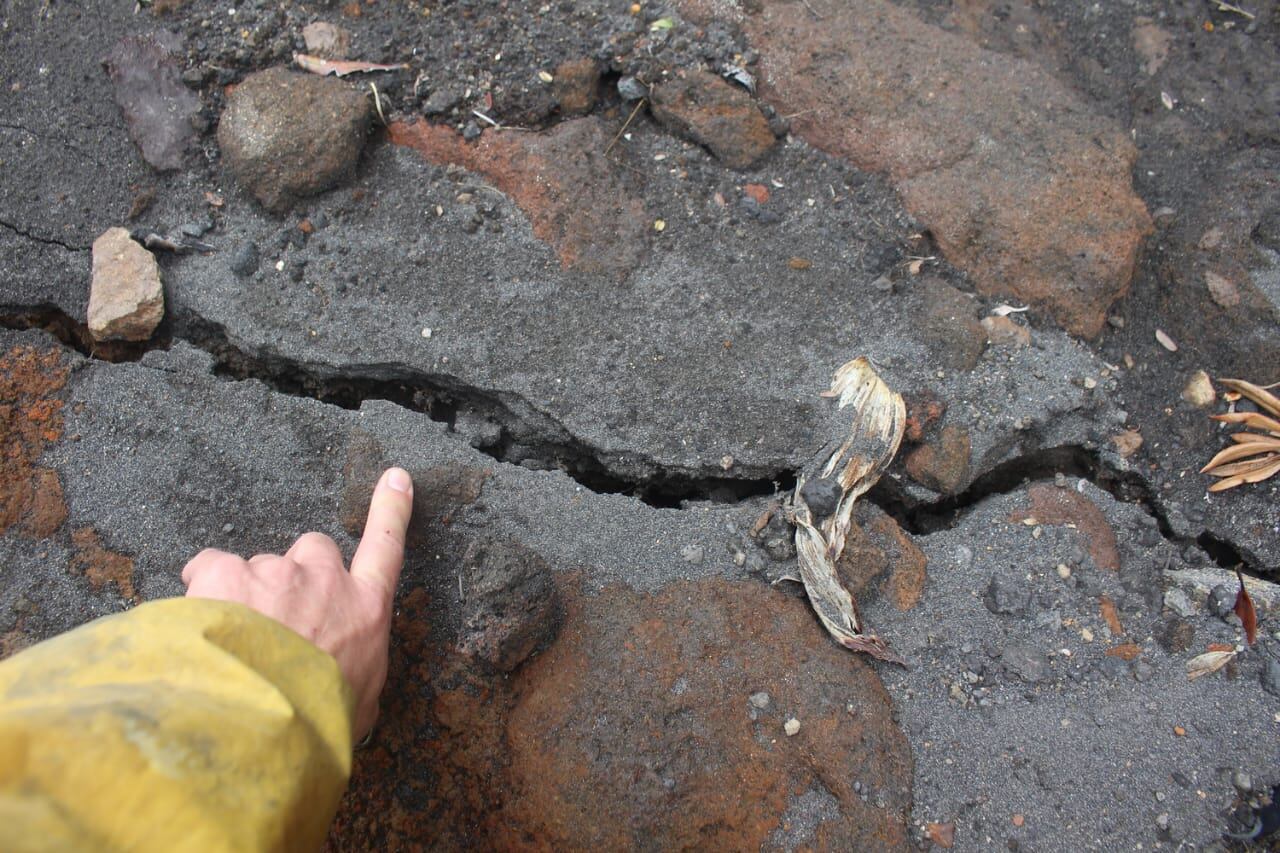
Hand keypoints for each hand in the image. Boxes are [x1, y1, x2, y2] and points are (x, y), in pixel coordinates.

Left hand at [181, 467, 413, 738]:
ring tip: (227, 640)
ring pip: (257, 566)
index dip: (391, 510)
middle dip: (295, 573)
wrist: (266, 724)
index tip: (395, 479)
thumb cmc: (317, 722)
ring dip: (245, 591)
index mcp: (365, 611)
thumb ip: (356, 680)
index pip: (386, 547)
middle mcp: (326, 581)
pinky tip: (196, 619)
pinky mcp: (229, 574)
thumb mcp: (358, 706)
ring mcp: (277, 573)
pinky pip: (210, 564)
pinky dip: (202, 585)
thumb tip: (351, 692)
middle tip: (274, 614)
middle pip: (314, 550)